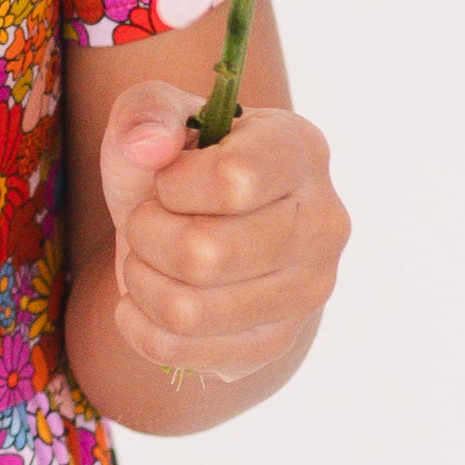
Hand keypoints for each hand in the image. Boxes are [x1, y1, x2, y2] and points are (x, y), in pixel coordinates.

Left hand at [94, 83, 349, 384]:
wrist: (201, 227)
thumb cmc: (179, 164)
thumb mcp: (155, 116)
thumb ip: (145, 111)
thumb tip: (150, 146)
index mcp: (302, 151)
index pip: (232, 181)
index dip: (173, 184)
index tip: (167, 179)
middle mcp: (324, 224)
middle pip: (206, 256)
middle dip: (145, 236)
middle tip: (144, 222)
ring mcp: (309, 292)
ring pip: (189, 312)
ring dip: (140, 282)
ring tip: (144, 259)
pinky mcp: (278, 343)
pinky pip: (183, 353)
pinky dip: (141, 327)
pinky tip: (143, 301)